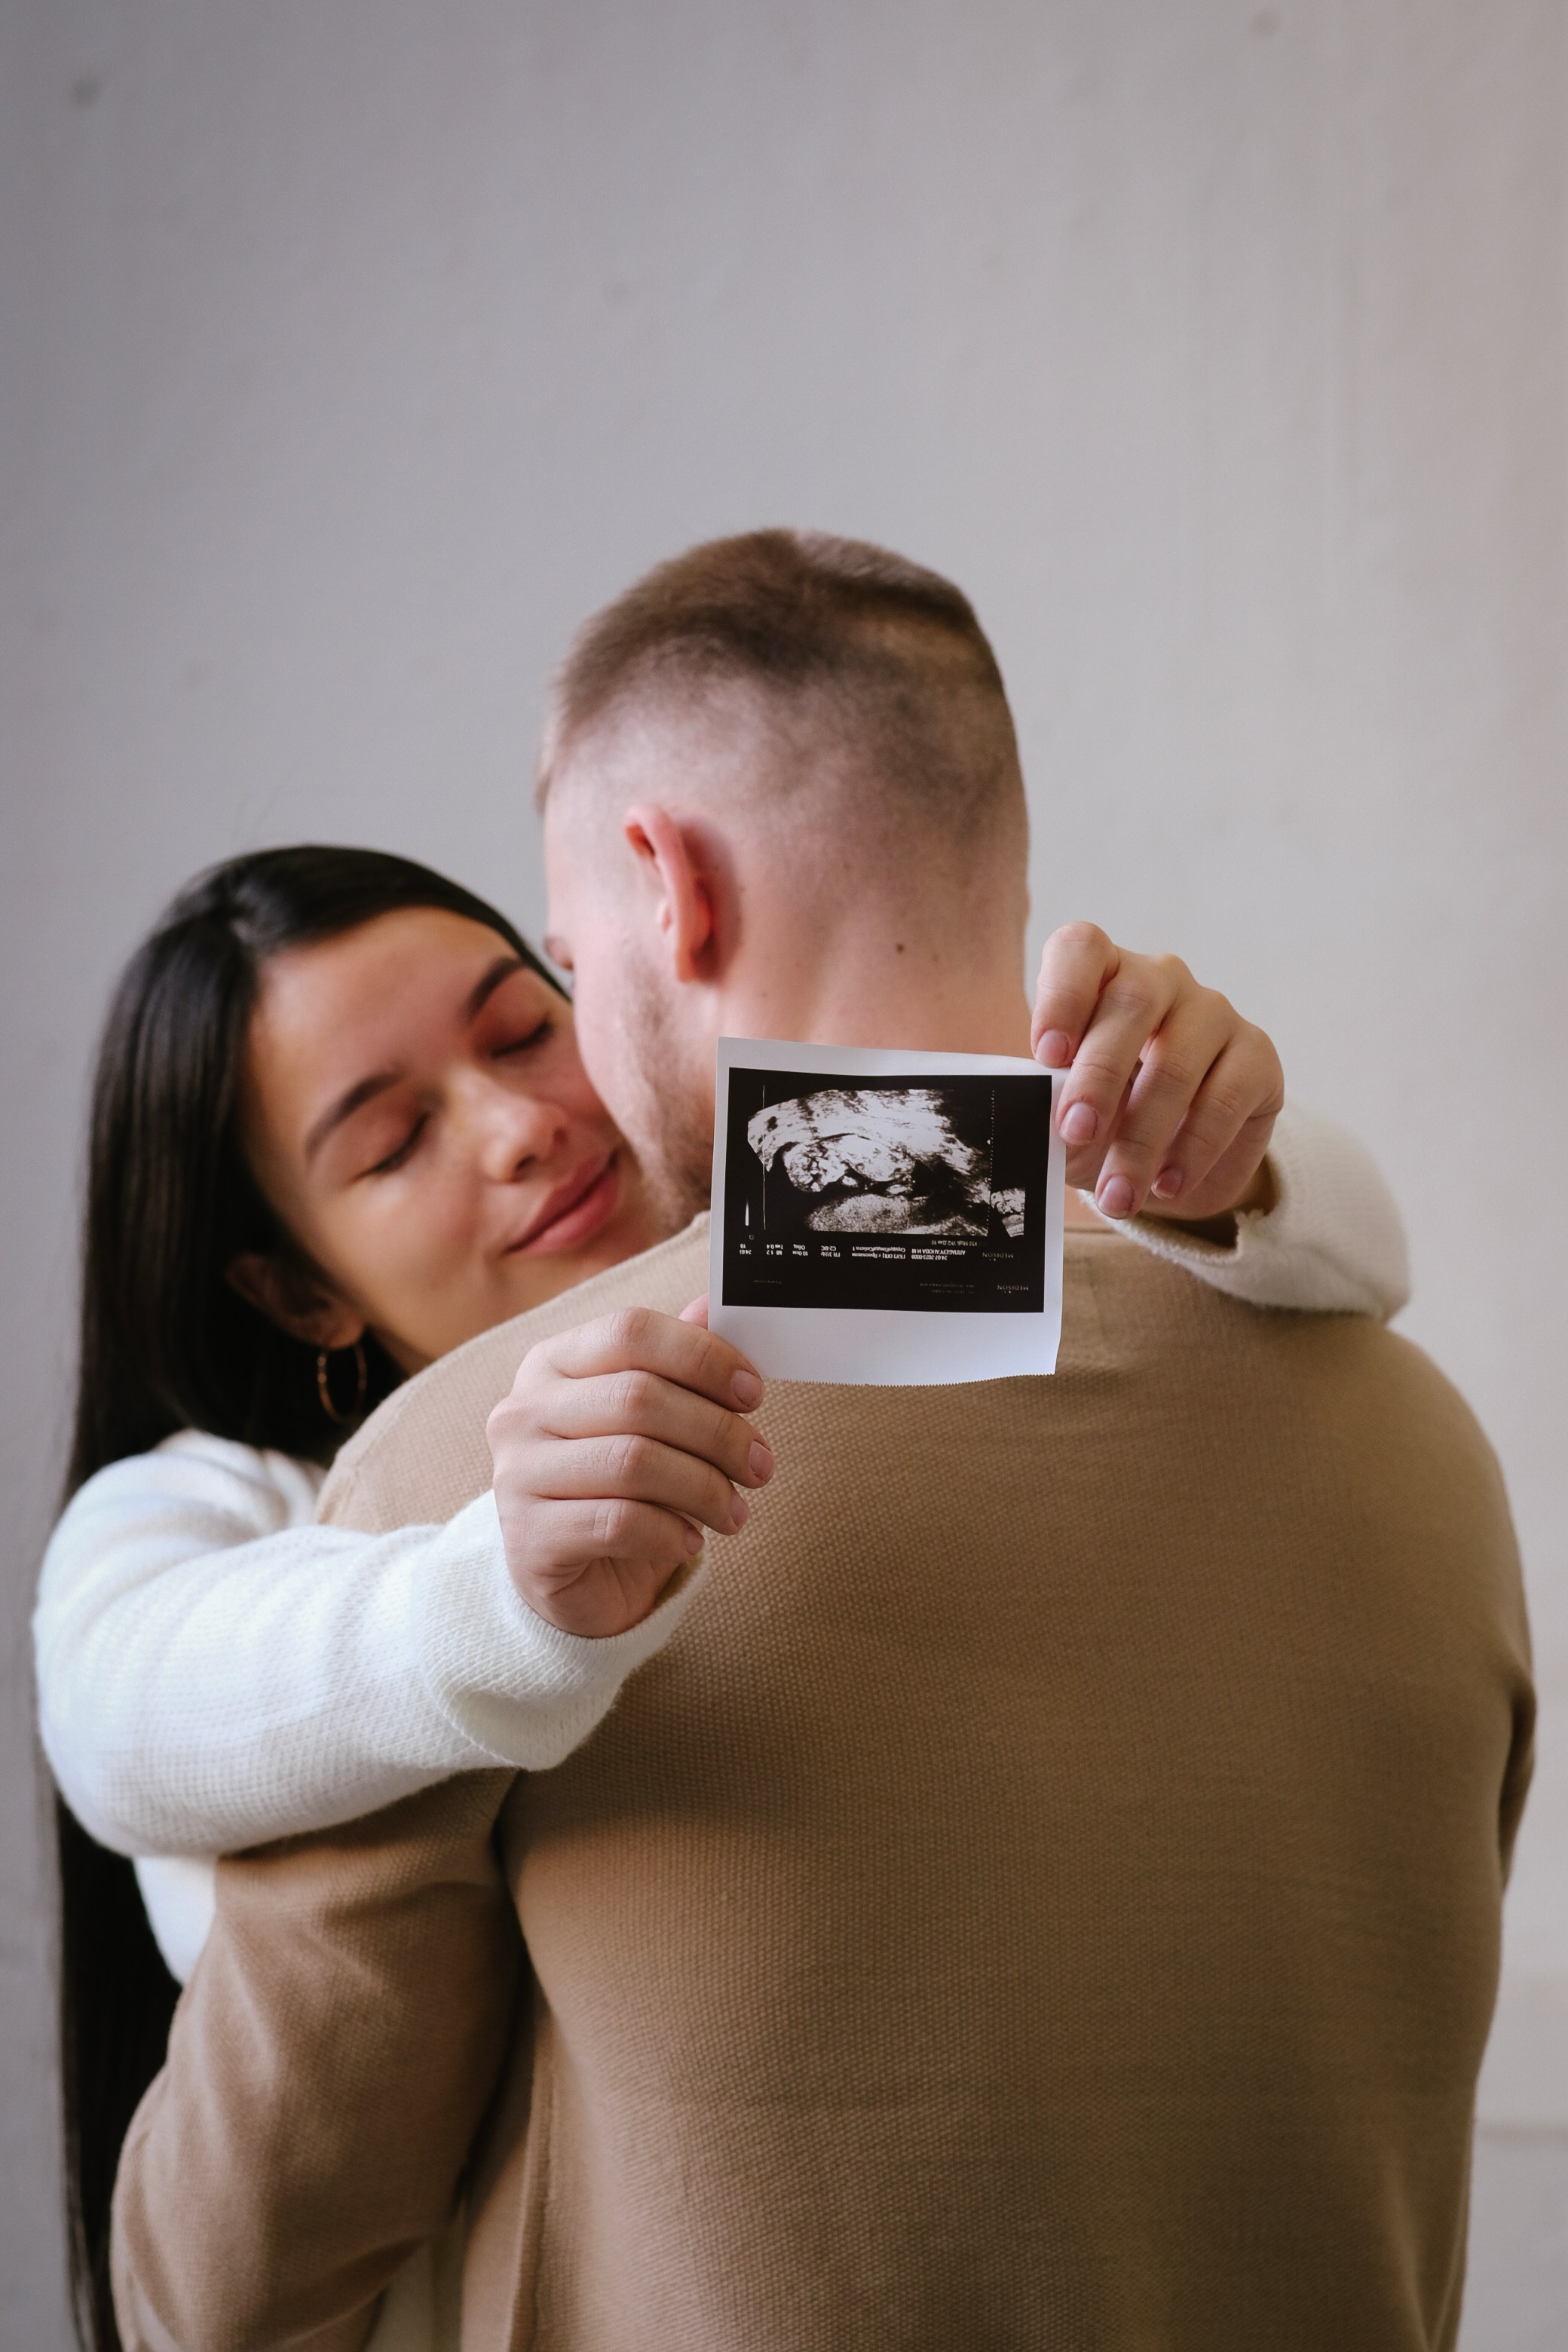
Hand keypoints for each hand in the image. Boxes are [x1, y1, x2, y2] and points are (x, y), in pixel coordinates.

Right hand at [486, 1305, 772, 1638]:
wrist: (574, 1575)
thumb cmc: (617, 1486)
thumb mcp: (649, 1420)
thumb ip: (675, 1363)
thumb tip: (711, 1304)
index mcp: (553, 1362)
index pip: (630, 1331)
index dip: (702, 1356)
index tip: (752, 1392)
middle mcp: (524, 1410)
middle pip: (639, 1398)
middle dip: (717, 1432)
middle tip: (759, 1465)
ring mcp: (517, 1474)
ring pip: (632, 1462)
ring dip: (703, 1488)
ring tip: (733, 1510)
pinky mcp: (530, 1538)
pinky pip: (618, 1523)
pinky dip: (670, 1532)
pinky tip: (690, 1540)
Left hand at [1030, 923, 1283, 1224]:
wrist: (1169, 1160)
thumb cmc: (1104, 1119)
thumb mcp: (1068, 1113)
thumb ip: (1051, 1105)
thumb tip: (1037, 1124)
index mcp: (1100, 974)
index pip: (1081, 951)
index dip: (1062, 995)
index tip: (1047, 1054)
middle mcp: (1159, 979)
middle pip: (1131, 1003)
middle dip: (1098, 1075)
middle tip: (1075, 1132)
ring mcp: (1213, 1011)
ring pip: (1177, 1062)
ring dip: (1142, 1138)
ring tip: (1118, 1193)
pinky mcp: (1257, 1054)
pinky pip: (1226, 1099)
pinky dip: (1193, 1150)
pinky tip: (1167, 1184)